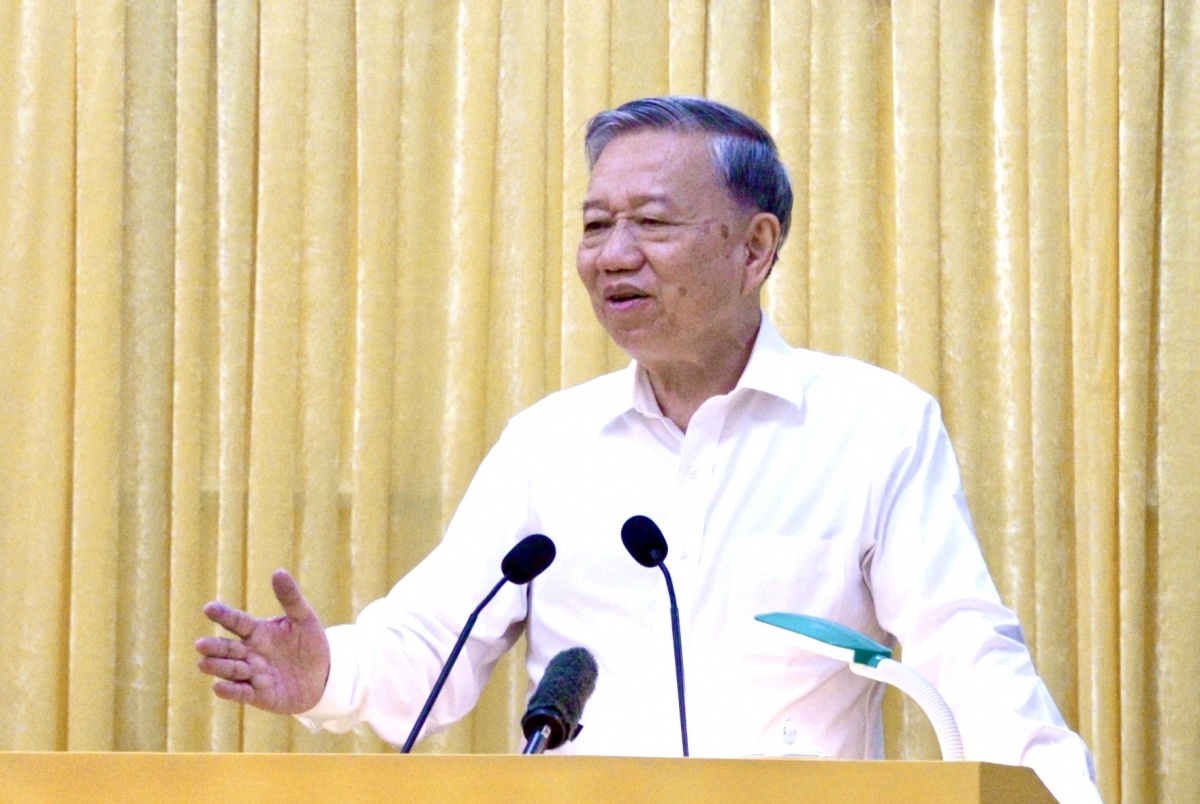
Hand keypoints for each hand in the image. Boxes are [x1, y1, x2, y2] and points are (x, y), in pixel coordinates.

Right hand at [195, 569, 330, 713]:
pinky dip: (230, 691)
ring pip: (230, 670)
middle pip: (227, 649)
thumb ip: (291, 598)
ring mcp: (252, 675)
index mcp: (257, 632)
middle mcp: (250, 653)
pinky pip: (241, 693)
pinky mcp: (259, 695)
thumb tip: (279, 571)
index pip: (237, 622)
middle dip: (213, 648)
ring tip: (204, 663)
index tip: (209, 608)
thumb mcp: (304, 618)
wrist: (324, 676)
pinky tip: (219, 687)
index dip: (224, 615)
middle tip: (200, 644)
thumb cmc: (310, 644)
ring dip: (219, 667)